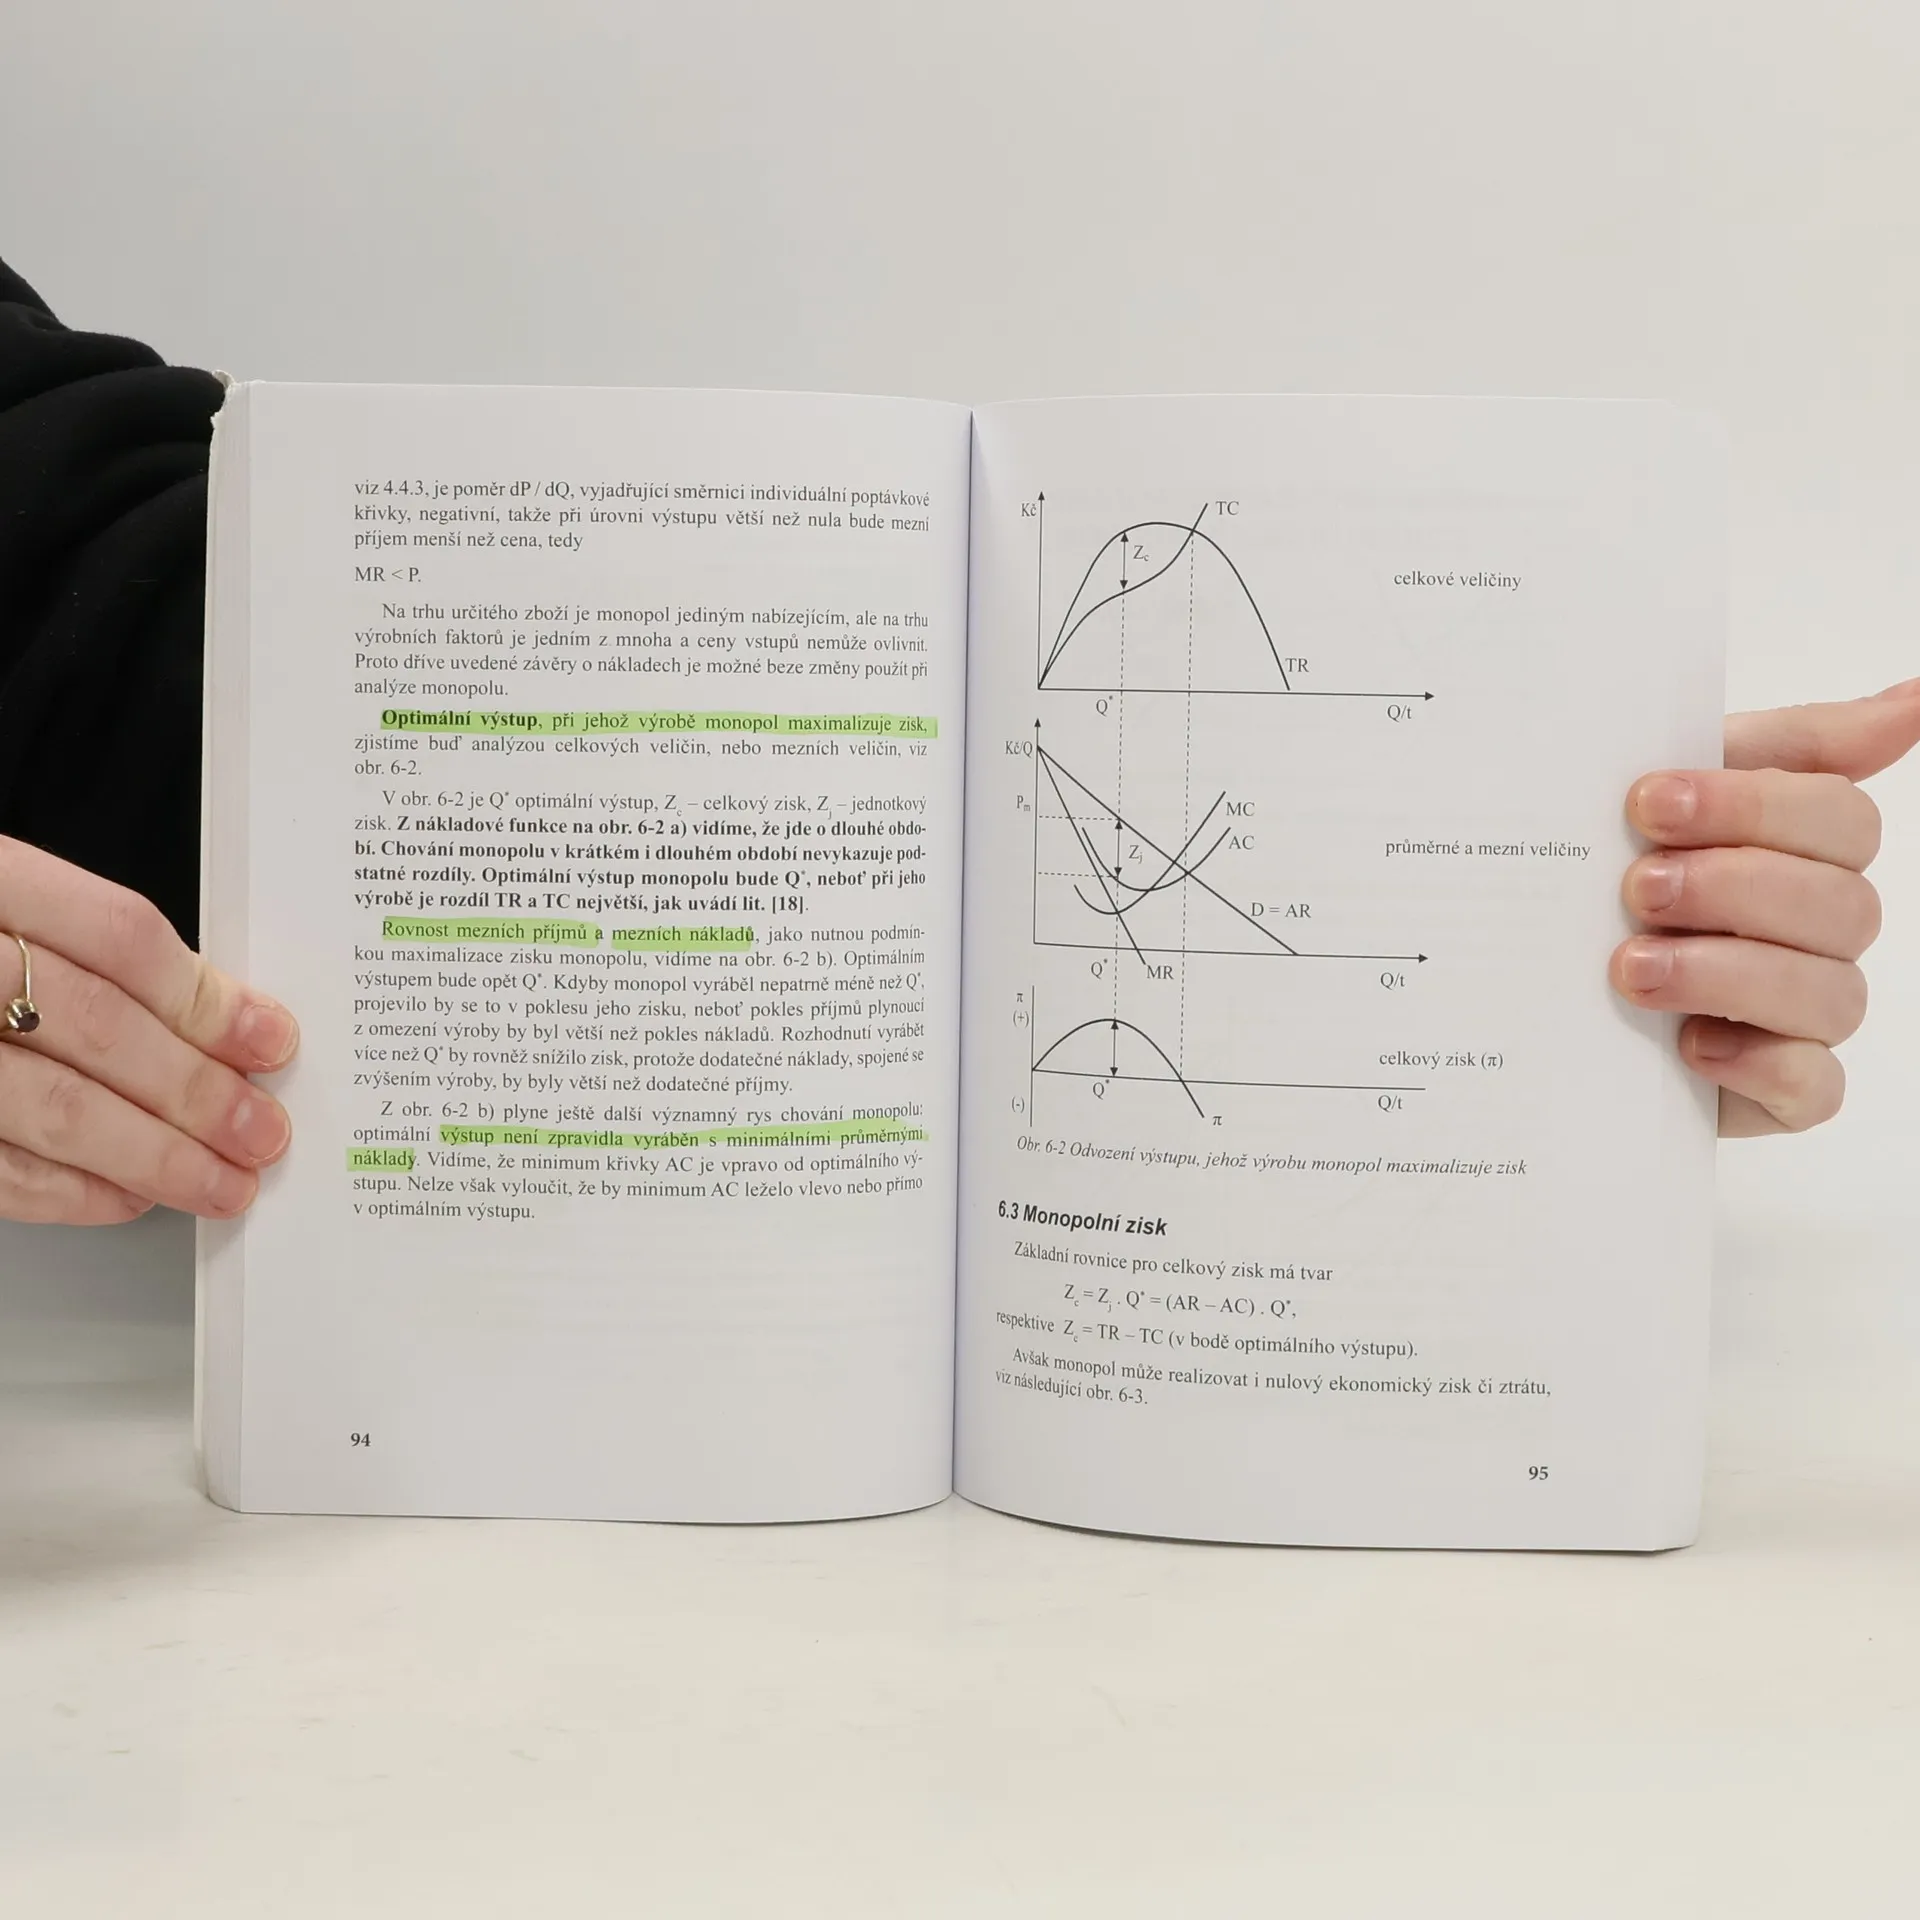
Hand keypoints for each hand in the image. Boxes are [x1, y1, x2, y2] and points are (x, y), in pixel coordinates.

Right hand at [0, 838, 297, 1223]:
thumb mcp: (2, 905)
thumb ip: (87, 951)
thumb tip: (222, 1018)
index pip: (115, 937)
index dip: (204, 997)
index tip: (270, 1041)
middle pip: (94, 1026)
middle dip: (195, 1090)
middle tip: (261, 1132)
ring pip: (49, 1107)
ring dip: (152, 1156)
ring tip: (221, 1181)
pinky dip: (69, 1193)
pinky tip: (129, 1198)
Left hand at [1612, 682, 1919, 1135]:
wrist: (1537, 977)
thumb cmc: (1618, 870)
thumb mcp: (1672, 790)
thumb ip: (1783, 746)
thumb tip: (1914, 698)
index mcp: (1808, 847)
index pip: (1840, 815)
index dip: (1750, 806)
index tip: (1646, 801)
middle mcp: (1824, 928)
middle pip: (1841, 904)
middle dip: (1731, 888)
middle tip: (1637, 888)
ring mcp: (1809, 1012)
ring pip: (1831, 994)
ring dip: (1725, 974)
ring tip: (1630, 967)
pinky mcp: (1781, 1089)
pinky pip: (1813, 1087)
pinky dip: (1758, 1064)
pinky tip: (1690, 1044)